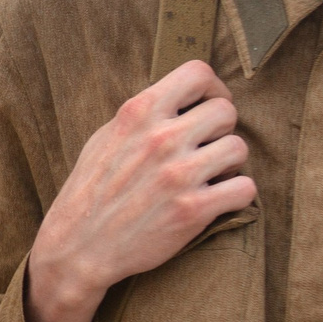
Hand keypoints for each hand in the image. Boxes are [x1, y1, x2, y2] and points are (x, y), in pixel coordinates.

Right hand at [24, 59, 255, 321]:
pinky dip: (236, 195)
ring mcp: (178, 175)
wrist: (77, 248)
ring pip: (238, 148)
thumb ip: (142, 117)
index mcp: (138, 114)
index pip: (198, 73)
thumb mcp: (104, 139)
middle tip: (207, 148)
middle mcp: (160, 139)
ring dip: (230, 163)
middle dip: (221, 130)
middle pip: (225, 111)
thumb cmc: (89, 192)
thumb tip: (178, 99)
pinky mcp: (193, 210)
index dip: (213, 88)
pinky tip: (217, 199)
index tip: (208, 105)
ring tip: (210, 175)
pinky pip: (244, 188)